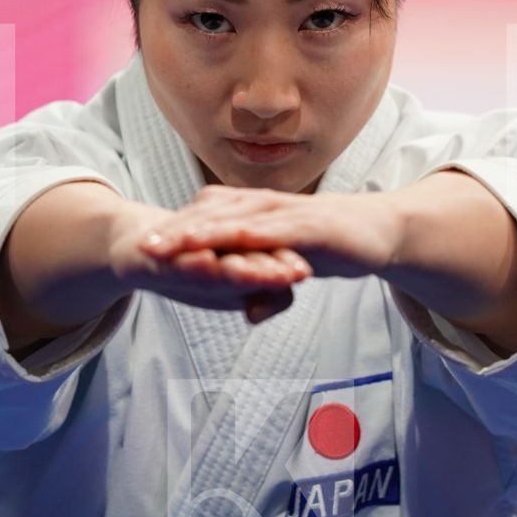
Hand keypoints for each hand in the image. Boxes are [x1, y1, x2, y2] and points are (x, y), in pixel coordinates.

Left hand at [136, 185, 404, 319]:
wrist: (378, 232)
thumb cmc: (329, 246)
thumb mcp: (289, 269)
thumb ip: (265, 286)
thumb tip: (249, 312)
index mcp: (252, 209)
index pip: (203, 218)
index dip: (172, 232)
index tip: (139, 247)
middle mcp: (262, 205)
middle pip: (207, 216)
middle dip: (172, 233)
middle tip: (139, 248)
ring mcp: (283, 213)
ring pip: (230, 221)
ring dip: (195, 234)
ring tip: (166, 249)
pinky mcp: (306, 226)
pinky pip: (269, 233)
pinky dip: (243, 237)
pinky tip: (223, 244)